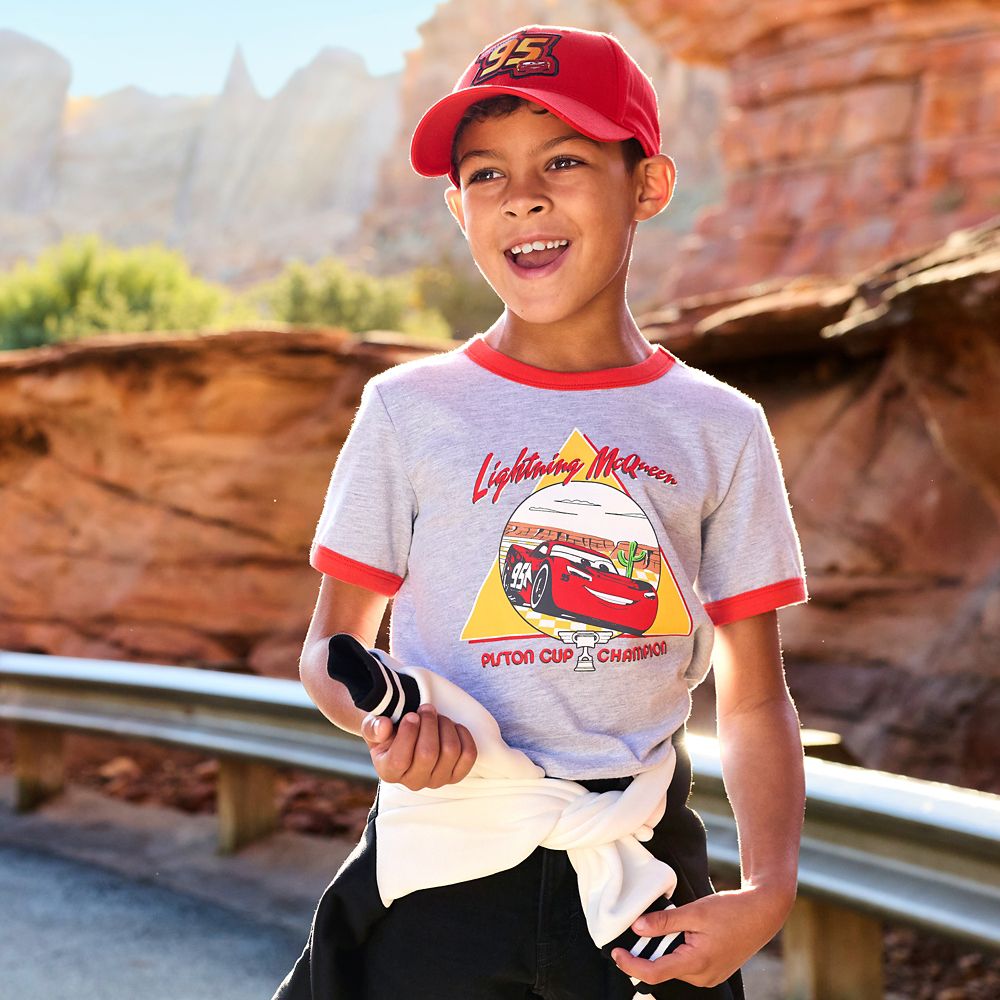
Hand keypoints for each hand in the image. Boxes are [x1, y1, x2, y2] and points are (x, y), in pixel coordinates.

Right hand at [360, 704, 477, 789]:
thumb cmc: (388, 731)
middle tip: (426, 708)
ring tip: (437, 716)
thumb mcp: (373, 726)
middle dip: (429, 723)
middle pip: (428, 753)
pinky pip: (468, 755)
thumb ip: (373, 726)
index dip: (408, 733)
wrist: (405, 736)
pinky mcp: (456, 774)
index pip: (400, 759)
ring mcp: (437, 780)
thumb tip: (384, 726)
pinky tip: (452, 726)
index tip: (411, 715)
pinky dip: (463, 735)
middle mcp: (413, 782)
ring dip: (445, 725)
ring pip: (450, 751)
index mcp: (389, 772)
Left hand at [611, 884, 794, 988]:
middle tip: (638, 930)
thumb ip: (665, 921)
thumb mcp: (694, 911)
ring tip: (665, 927)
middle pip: (663, 969)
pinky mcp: (713, 970)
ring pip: (675, 966)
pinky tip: (680, 933)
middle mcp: (703, 976)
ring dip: (664, 950)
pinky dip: (676, 951)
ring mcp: (710, 976)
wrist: (763, 913)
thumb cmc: (732, 911)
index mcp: (697, 963)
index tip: (617, 953)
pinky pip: (687, 965)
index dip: (632, 965)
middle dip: (647, 953)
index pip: (655, 973)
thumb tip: (637, 927)